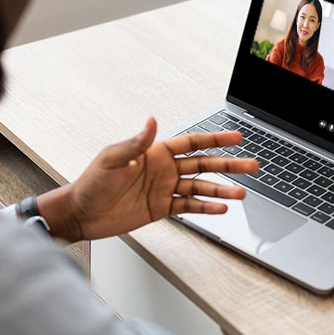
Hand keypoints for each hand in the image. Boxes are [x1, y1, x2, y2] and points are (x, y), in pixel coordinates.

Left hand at [38, 117, 257, 241]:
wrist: (81, 213)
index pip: (192, 142)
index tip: (236, 137)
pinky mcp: (161, 209)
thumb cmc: (91, 183)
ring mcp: (164, 189)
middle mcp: (164, 169)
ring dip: (221, 190)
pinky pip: (188, 208)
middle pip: (204, 165)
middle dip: (229, 165)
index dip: (215, 139)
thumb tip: (152, 120)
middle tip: (252, 166)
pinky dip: (205, 209)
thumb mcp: (112, 159)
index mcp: (155, 152)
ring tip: (242, 193)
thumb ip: (136, 142)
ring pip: (201, 188)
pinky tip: (221, 209)